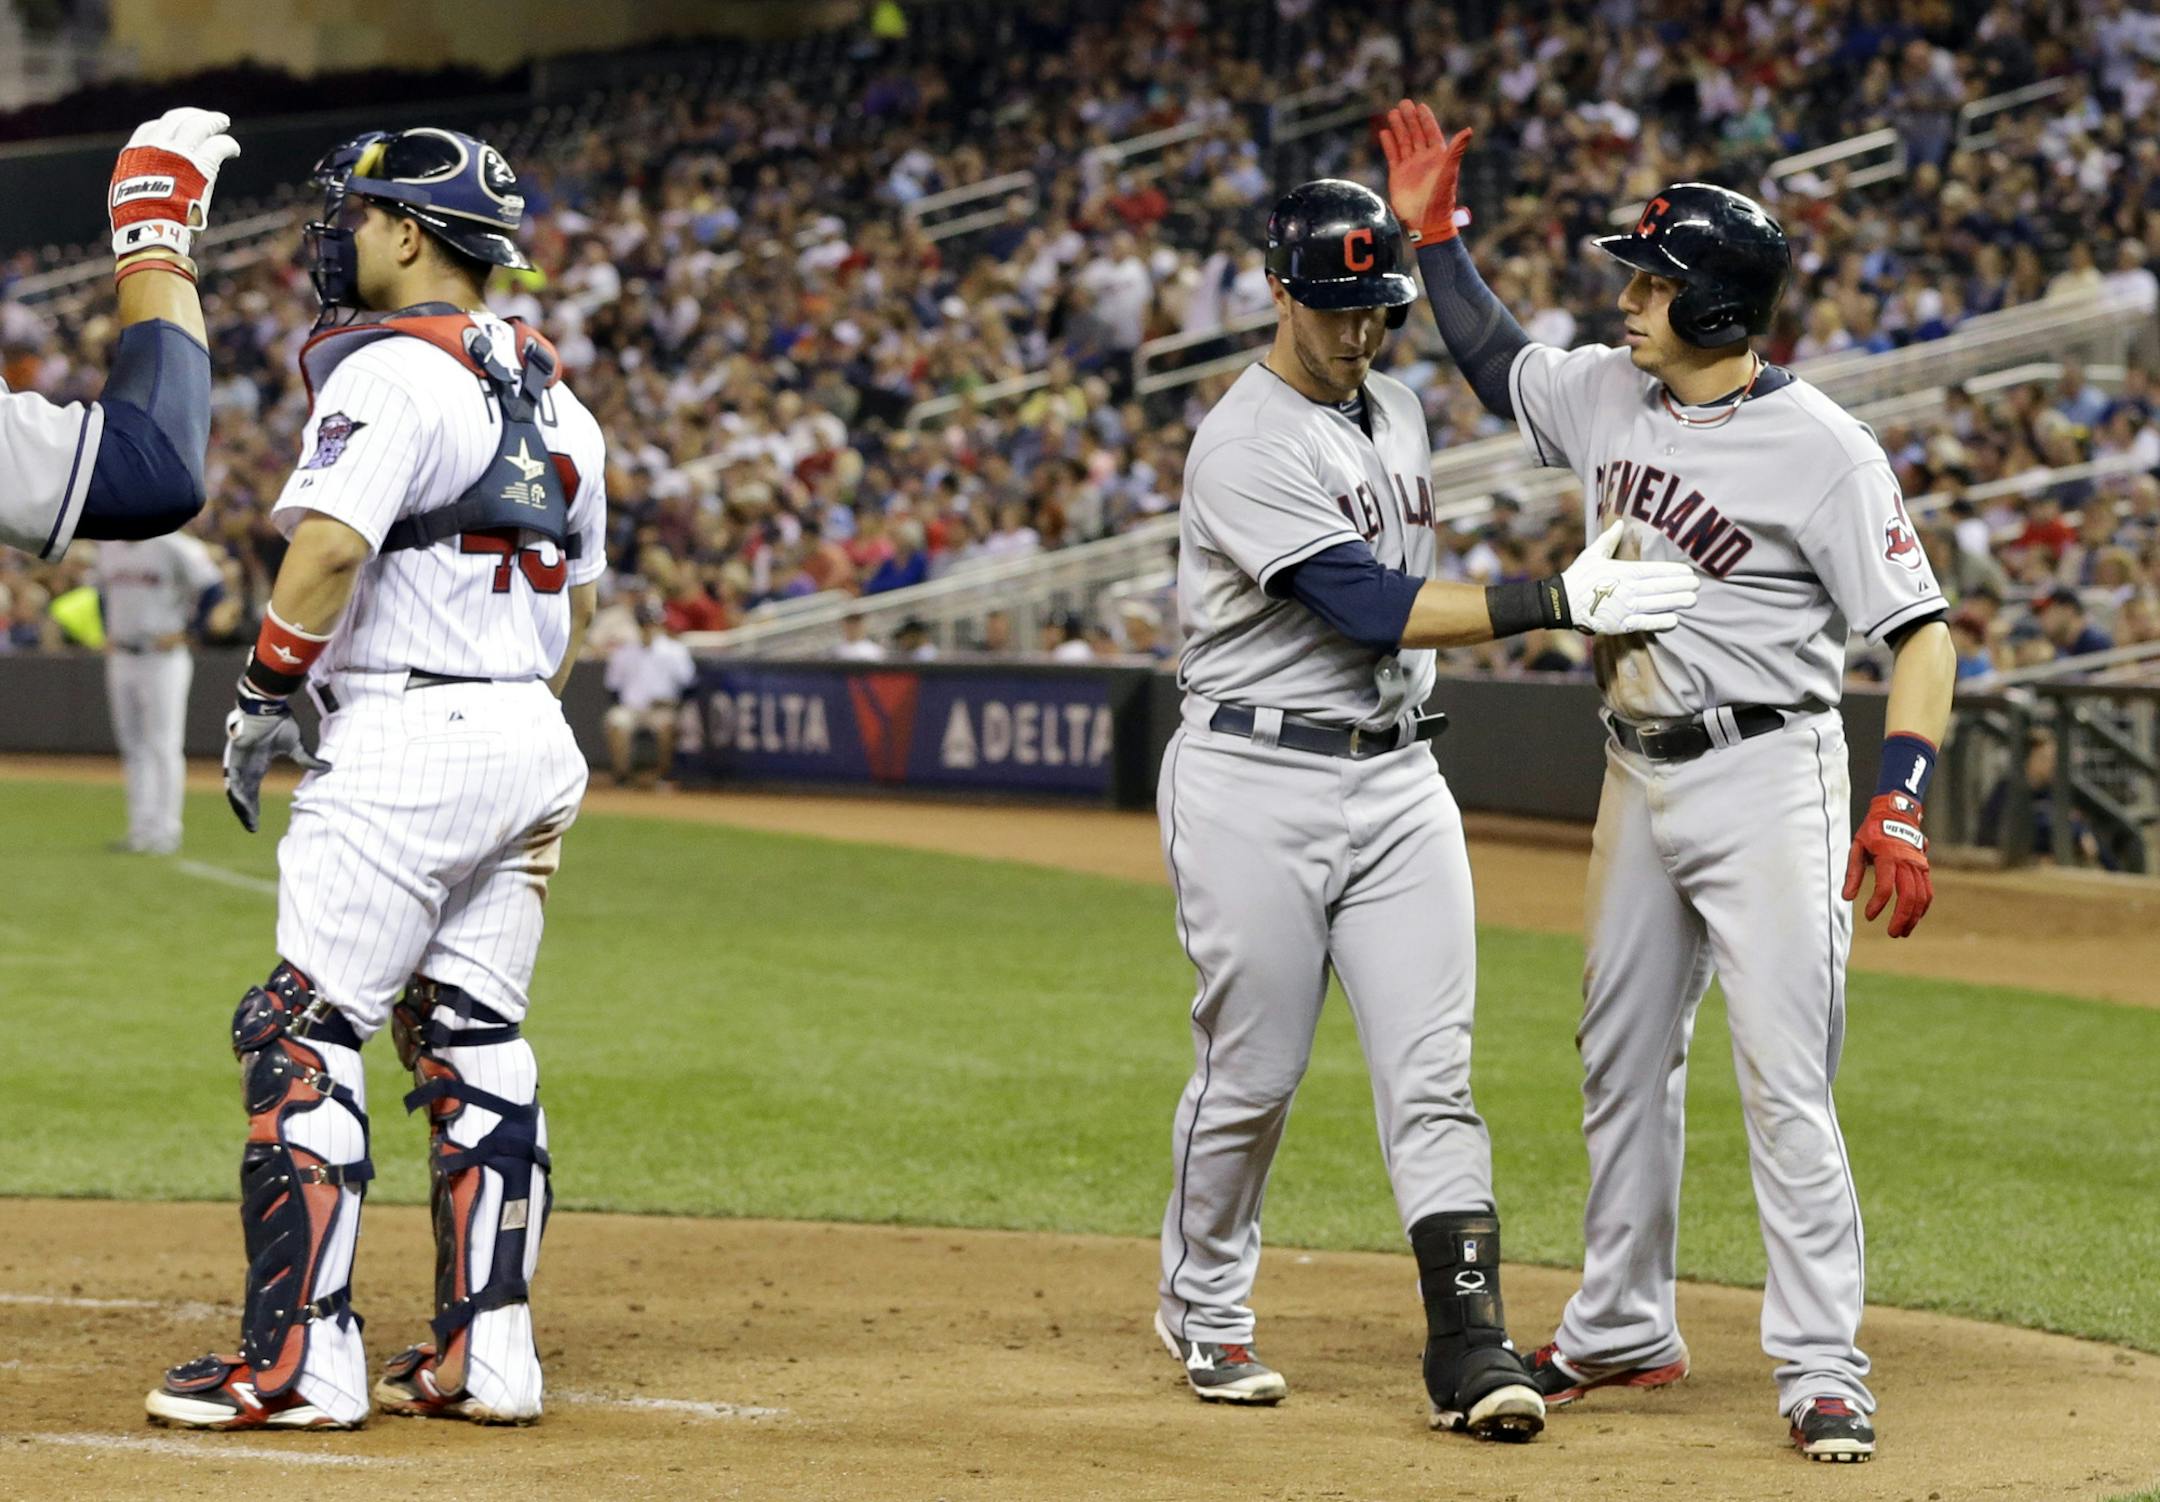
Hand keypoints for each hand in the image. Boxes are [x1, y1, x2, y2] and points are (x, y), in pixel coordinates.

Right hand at [110, 107, 238, 260]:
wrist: (150, 229)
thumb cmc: (140, 223)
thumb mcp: (128, 198)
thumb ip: (140, 187)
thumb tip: (146, 198)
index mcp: (135, 154)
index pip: (150, 129)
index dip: (166, 126)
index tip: (177, 129)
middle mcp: (155, 147)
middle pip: (175, 119)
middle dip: (191, 116)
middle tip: (205, 118)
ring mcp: (178, 153)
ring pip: (199, 125)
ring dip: (213, 121)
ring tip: (223, 122)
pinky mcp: (201, 164)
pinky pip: (218, 146)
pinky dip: (228, 144)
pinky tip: (234, 149)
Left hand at [223, 688, 328, 833]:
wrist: (266, 709)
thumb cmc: (279, 723)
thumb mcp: (296, 746)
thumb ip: (307, 759)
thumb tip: (327, 767)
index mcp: (256, 765)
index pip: (252, 792)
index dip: (254, 807)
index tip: (256, 823)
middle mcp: (245, 767)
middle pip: (243, 796)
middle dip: (247, 812)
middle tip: (252, 828)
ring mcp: (238, 764)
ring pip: (235, 792)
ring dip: (241, 807)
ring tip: (248, 822)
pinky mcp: (234, 760)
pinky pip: (233, 782)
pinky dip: (237, 795)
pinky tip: (242, 807)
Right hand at [1377, 99, 1471, 243]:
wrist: (1426, 221)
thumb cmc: (1440, 197)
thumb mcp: (1449, 171)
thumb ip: (1456, 150)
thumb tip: (1468, 130)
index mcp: (1438, 156)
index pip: (1431, 132)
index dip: (1426, 119)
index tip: (1420, 106)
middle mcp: (1424, 159)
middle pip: (1416, 133)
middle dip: (1409, 119)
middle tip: (1403, 103)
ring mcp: (1410, 166)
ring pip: (1403, 142)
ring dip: (1398, 128)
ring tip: (1392, 113)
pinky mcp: (1398, 175)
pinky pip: (1393, 155)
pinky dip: (1389, 144)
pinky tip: (1385, 132)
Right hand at [1559, 521, 1699, 634]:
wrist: (1561, 602)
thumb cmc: (1578, 576)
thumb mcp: (1592, 554)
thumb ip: (1609, 540)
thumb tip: (1620, 523)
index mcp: (1623, 571)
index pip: (1655, 571)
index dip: (1673, 572)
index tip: (1689, 573)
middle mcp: (1628, 589)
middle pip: (1660, 587)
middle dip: (1680, 586)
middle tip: (1697, 586)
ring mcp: (1625, 607)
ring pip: (1656, 604)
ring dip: (1676, 602)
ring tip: (1692, 600)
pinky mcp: (1620, 624)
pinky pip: (1644, 623)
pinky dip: (1660, 622)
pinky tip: (1674, 620)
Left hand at [1843, 792, 1932, 937]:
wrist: (1896, 812)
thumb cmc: (1872, 831)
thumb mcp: (1856, 847)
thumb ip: (1853, 873)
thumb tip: (1847, 898)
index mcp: (1888, 856)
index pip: (1886, 886)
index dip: (1878, 904)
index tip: (1868, 916)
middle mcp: (1907, 862)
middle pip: (1909, 895)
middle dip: (1902, 917)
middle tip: (1891, 933)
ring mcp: (1919, 865)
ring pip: (1921, 896)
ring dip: (1914, 916)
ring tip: (1902, 932)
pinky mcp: (1924, 868)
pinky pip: (1927, 891)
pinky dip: (1923, 906)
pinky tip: (1915, 918)